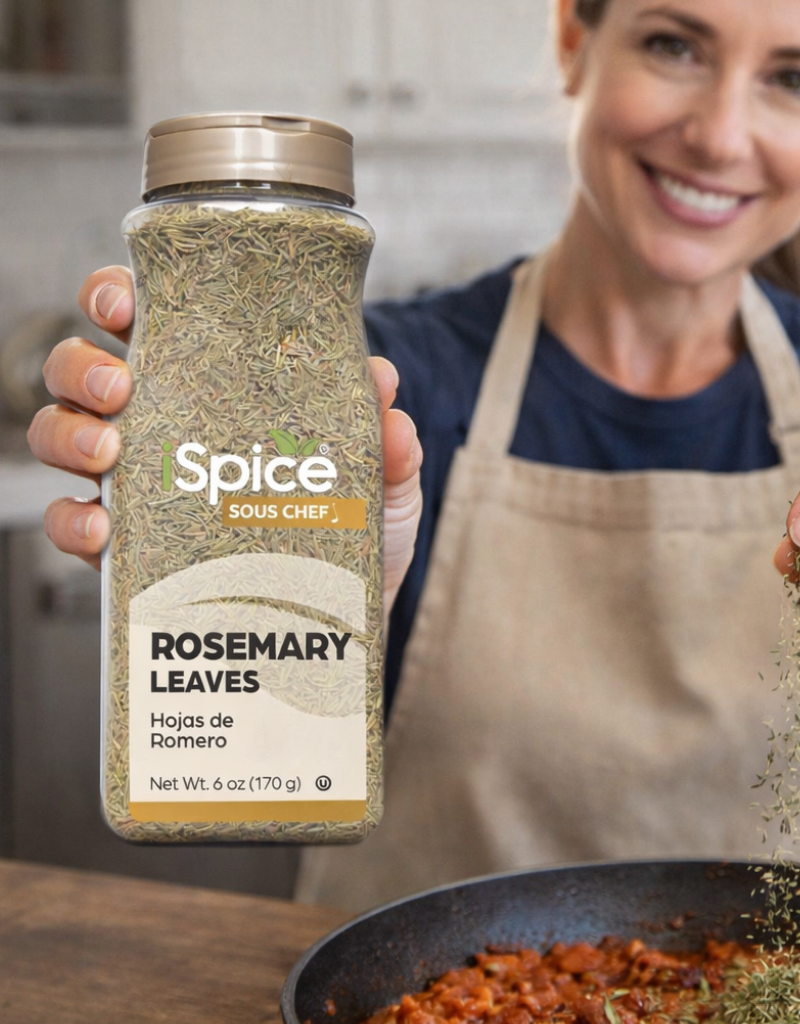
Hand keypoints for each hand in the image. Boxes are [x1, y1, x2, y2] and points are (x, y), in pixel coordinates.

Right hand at [27, 266, 422, 616]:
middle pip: (85, 372)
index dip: (118, 296)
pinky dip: (72, 520)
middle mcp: (165, 428)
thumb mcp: (382, 486)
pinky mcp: (130, 550)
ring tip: (110, 453)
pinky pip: (71, 524)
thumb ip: (386, 442)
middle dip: (84, 367)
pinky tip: (103, 529)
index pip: (151, 323)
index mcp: (217, 389)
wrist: (343, 622)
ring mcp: (140, 487)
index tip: (123, 302)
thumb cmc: (354, 537)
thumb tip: (383, 381)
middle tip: (121, 388)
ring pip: (63, 436)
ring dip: (69, 434)